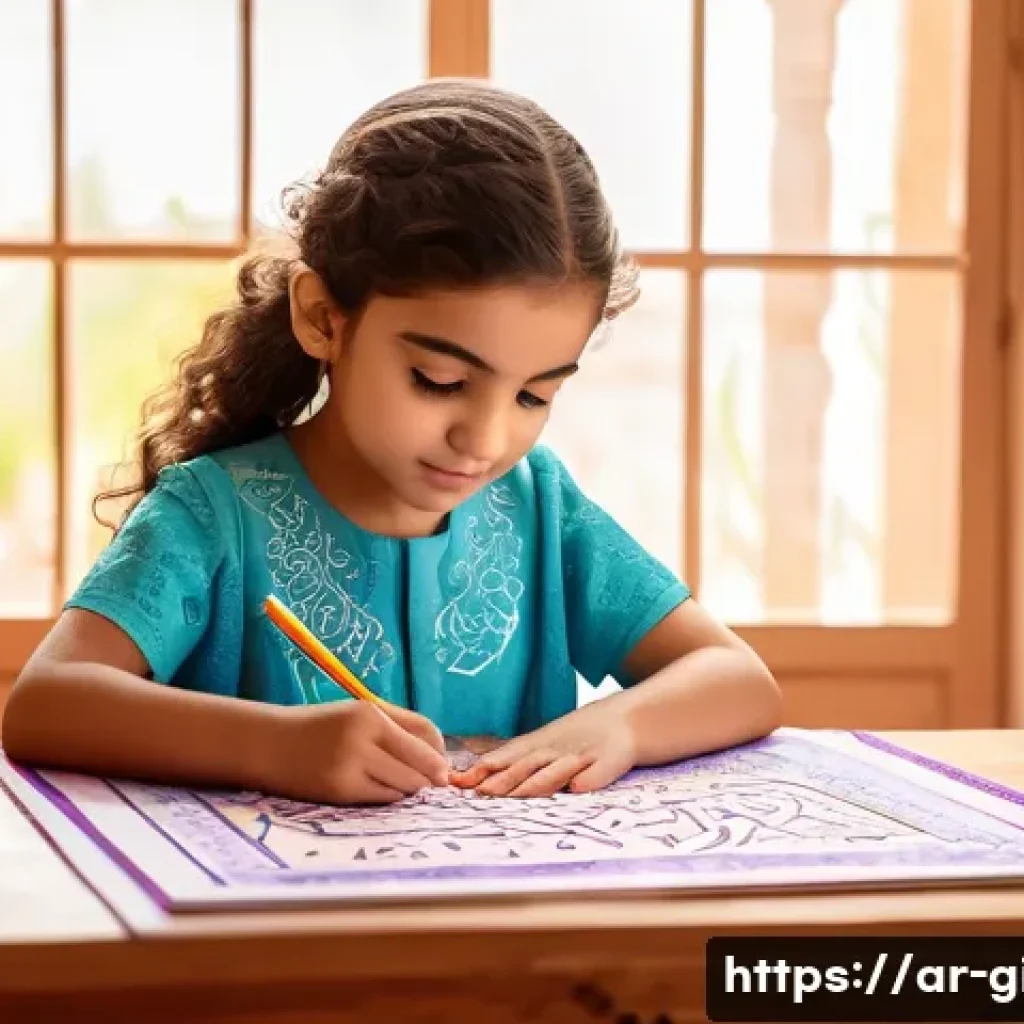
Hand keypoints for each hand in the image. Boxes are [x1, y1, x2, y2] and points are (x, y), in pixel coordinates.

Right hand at [272, 700, 448, 804]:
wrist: (267, 743)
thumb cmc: (319, 727)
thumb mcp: (358, 714)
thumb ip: (399, 728)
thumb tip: (441, 760)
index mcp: (370, 712)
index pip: (425, 733)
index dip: (440, 752)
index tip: (442, 764)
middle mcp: (362, 736)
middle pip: (420, 763)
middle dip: (430, 775)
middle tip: (432, 782)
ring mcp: (350, 765)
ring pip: (405, 784)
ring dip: (410, 787)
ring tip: (396, 780)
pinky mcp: (340, 790)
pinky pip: (384, 798)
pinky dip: (389, 795)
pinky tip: (378, 787)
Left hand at [449, 700, 635, 797]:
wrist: (625, 719)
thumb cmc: (577, 738)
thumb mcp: (544, 744)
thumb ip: (514, 763)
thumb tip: (475, 780)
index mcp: (538, 746)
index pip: (506, 758)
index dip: (483, 770)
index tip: (458, 782)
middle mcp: (556, 751)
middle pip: (526, 767)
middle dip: (503, 781)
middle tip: (479, 794)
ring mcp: (583, 756)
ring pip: (557, 771)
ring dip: (537, 783)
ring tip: (518, 795)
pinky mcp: (609, 763)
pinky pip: (598, 773)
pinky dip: (588, 780)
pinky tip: (578, 788)